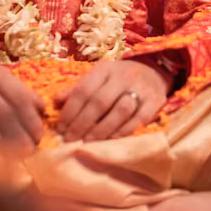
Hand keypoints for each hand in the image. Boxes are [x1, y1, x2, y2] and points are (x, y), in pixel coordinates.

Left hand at [56, 59, 170, 142]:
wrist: (154, 72)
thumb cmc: (119, 79)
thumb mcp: (98, 77)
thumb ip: (78, 89)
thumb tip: (55, 102)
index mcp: (105, 69)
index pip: (84, 90)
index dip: (70, 111)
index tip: (60, 128)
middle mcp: (123, 77)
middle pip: (100, 101)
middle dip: (82, 123)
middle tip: (70, 139)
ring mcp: (141, 88)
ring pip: (120, 111)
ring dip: (102, 129)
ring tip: (88, 141)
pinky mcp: (154, 101)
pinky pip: (139, 119)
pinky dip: (123, 131)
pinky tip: (111, 140)